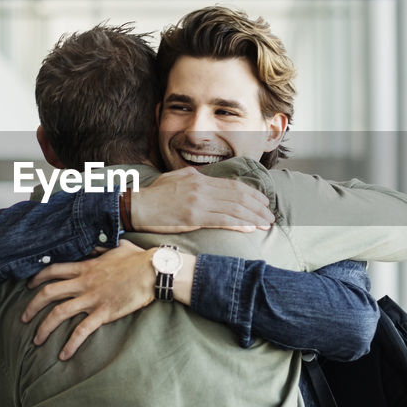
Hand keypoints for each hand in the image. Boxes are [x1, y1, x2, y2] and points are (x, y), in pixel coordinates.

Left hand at [22, 240, 155, 359]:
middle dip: (32, 306)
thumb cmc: (138, 258)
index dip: (38, 278)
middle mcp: (84, 283)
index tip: (29, 285)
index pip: (53, 270)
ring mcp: (92, 298)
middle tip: (24, 317)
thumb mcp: (115, 246)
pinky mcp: (104, 313)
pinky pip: (82, 331)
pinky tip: (63, 355)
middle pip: (49, 293)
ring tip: (36, 341)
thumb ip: (100, 248)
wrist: (153, 271)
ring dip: (44, 328)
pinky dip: (71, 344)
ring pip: (59, 313)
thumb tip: (93, 246)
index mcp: (85, 267)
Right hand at [129, 167, 273, 232]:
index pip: (232, 185)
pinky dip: (239, 224)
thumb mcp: (176, 178)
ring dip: (253, 217)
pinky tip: (250, 228)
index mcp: (199, 178)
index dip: (251, 193)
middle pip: (237, 196)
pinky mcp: (193, 218)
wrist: (137, 207)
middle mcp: (201, 188)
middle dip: (257, 206)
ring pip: (233, 209)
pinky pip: (222, 221)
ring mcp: (198, 203)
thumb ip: (195, 178)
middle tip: (269, 214)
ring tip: (265, 223)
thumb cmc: (155, 195)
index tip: (263, 201)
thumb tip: (207, 178)